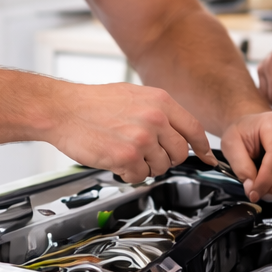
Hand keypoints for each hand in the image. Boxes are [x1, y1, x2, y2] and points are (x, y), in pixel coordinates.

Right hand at [51, 83, 215, 183]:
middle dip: (166, 159)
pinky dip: (128, 173)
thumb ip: (160, 111)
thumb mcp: (134, 95)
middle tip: (147, 154)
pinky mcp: (126, 157)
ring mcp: (142, 138)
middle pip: (179, 153)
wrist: (63, 109)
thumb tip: (180, 130)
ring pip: (160, 167)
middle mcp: (155, 118)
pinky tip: (115, 159)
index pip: (194, 129)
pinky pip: (139, 176)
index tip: (207, 157)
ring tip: (125, 152)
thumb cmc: (93, 103)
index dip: (202, 147)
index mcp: (160, 101)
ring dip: (145, 166)